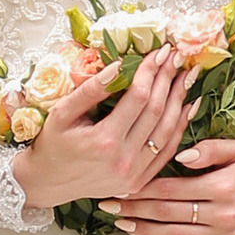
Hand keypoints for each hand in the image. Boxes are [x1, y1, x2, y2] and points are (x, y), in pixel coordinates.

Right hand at [16, 46, 193, 214]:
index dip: (151, 71)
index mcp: (104, 141)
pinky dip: (179, 127)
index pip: (137, 98)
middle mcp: (124, 161)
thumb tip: (120, 65)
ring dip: (179, 100)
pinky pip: (167, 152)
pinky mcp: (139, 182)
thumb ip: (91, 90)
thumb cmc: (52, 145)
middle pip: (156, 112)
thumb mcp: (62, 113)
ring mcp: (135, 174)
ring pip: (167, 131)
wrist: (46, 183)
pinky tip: (187, 106)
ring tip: (186, 75)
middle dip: (168, 79)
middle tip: (177, 56)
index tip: (159, 51)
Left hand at [105, 136, 234, 234]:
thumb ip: (209, 148)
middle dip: (134, 209)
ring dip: (144, 231)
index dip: (142, 189)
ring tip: (121, 224)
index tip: (119, 187)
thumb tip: (180, 154)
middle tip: (108, 206)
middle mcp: (224, 213)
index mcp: (222, 185)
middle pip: (168, 213)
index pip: (171, 188)